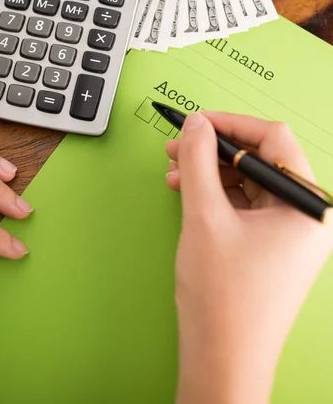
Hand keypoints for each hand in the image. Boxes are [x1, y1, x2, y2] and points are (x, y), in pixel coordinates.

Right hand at [166, 111, 332, 403]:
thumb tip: (195, 125)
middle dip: (215, 150)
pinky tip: (187, 192)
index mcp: (308, 205)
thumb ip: (199, 161)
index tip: (198, 122)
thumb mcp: (205, 217)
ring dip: (210, 173)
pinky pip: (245, 205)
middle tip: (179, 143)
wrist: (222, 362)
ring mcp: (290, 233)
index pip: (273, 139)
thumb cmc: (223, 300)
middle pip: (261, 159)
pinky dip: (216, 195)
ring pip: (249, 182)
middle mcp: (306, 215)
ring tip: (175, 171)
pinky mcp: (272, 246)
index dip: (231, 124)